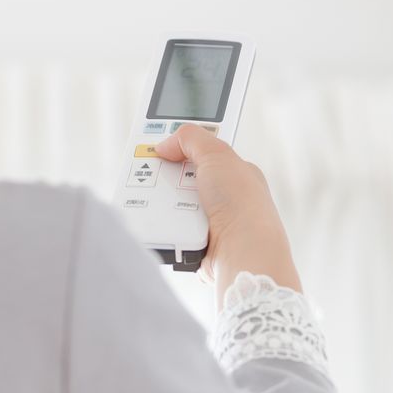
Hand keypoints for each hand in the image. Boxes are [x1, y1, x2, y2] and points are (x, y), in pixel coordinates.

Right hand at [151, 125, 301, 302]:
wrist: (242, 253)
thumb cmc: (242, 206)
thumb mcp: (217, 154)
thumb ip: (191, 139)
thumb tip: (166, 145)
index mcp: (235, 172)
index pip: (204, 151)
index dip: (183, 147)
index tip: (161, 147)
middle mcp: (224, 196)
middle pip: (183, 176)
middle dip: (165, 174)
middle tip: (150, 172)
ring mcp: (210, 220)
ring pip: (172, 202)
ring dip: (161, 200)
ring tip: (155, 198)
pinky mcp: (196, 242)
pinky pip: (169, 227)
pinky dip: (163, 224)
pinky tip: (162, 220)